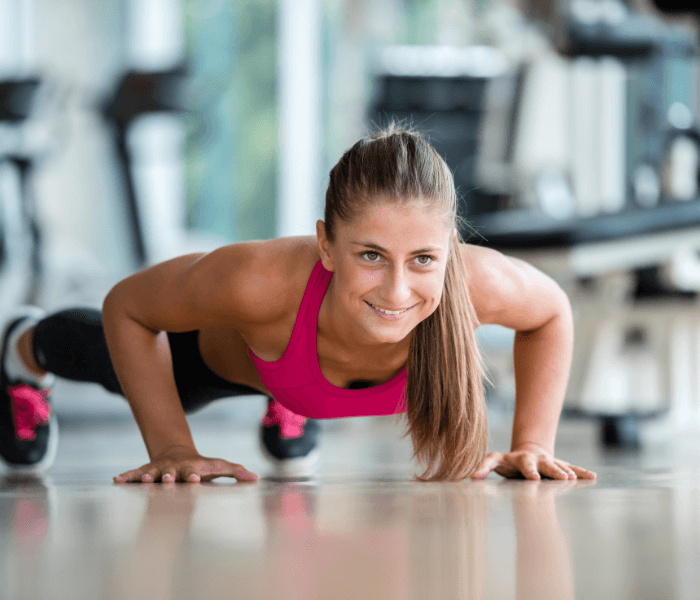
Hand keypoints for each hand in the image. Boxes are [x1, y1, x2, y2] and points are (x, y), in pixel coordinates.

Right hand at [113, 445, 258, 483]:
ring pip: (151, 473)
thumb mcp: (219, 466)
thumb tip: (256, 478)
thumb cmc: (202, 465)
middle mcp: (173, 468)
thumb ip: (236, 472)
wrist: (177, 452)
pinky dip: (126, 476)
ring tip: (141, 481)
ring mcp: (158, 469)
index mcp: (191, 468)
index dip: (194, 476)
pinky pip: (134, 473)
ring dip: (146, 477)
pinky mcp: (146, 471)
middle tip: (167, 480)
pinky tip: (115, 480)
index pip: (193, 473)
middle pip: (171, 473)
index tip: (194, 480)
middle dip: (169, 477)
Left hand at [470, 442, 595, 480]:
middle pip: (537, 464)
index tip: (531, 479)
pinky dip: (580, 472)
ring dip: (562, 472)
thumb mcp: (495, 462)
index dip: (526, 470)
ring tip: (570, 479)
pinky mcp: (558, 464)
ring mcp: (546, 460)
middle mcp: (532, 458)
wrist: (529, 449)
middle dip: (545, 471)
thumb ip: (483, 467)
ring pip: (555, 466)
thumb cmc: (508, 461)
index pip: (519, 463)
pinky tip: (591, 477)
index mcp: (515, 459)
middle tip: (553, 478)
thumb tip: (470, 478)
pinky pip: (570, 468)